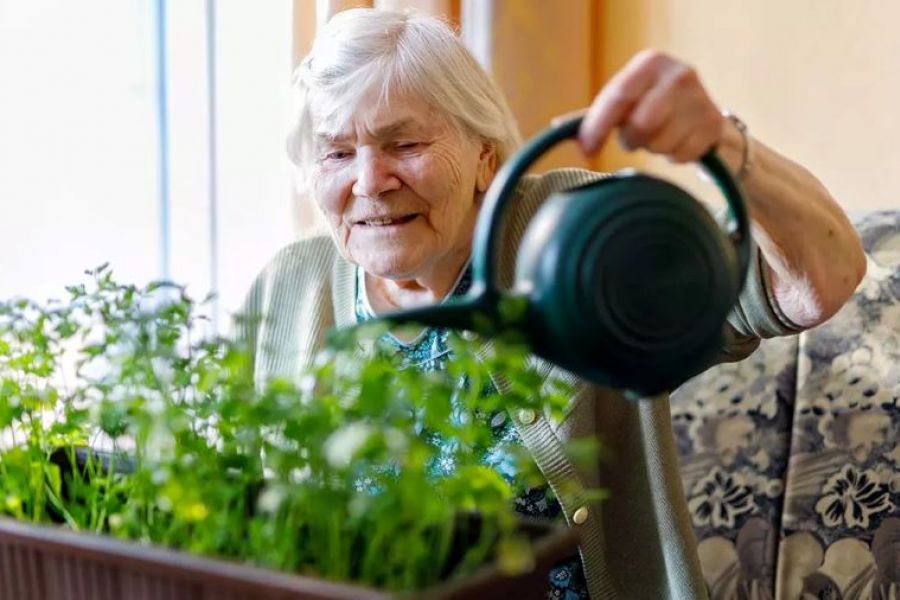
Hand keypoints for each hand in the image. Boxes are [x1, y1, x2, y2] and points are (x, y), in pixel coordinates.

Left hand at [573, 49, 724, 162]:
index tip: (586, 149)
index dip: (598, 125)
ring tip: (658, 135)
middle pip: (642, 123)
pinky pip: (679, 156)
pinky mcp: (713, 125)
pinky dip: (672, 156)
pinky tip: (676, 141)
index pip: (619, 95)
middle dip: (632, 139)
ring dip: (652, 148)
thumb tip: (557, 128)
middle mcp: (679, 74)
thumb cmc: (652, 105)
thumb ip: (594, 114)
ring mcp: (701, 99)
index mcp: (651, 62)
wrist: (703, 112)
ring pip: (660, 143)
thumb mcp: (626, 99)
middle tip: (633, 138)